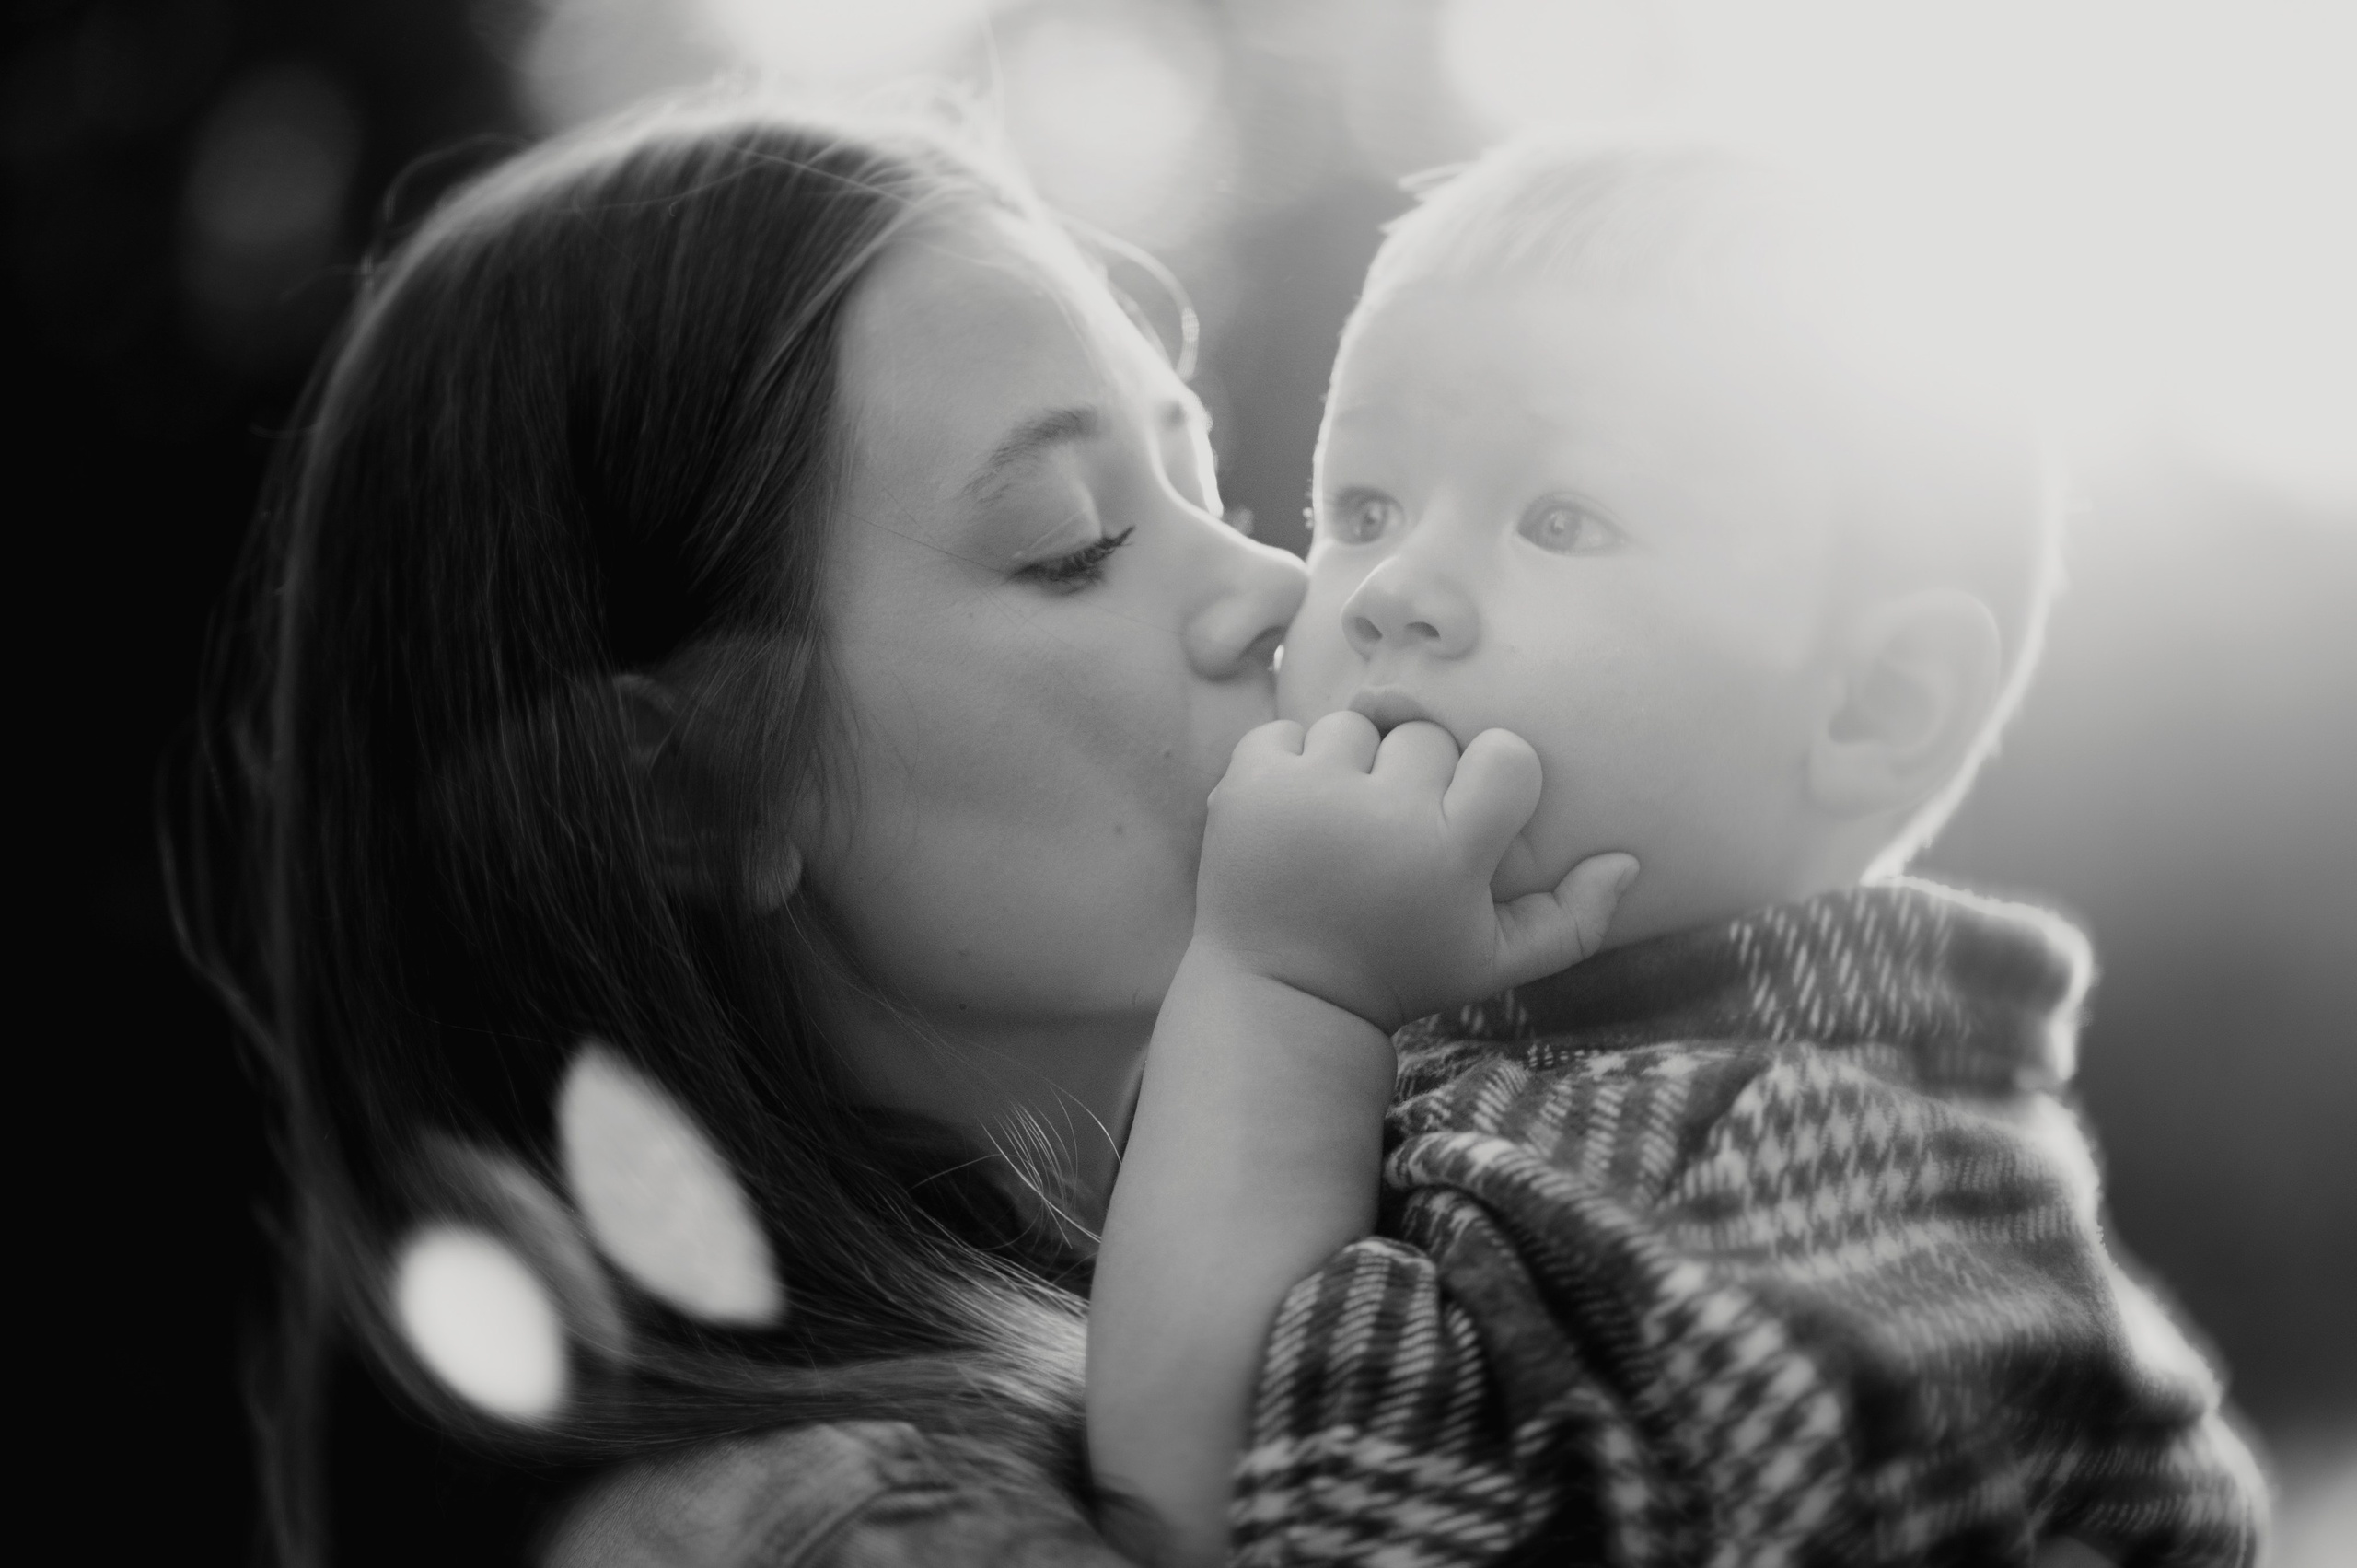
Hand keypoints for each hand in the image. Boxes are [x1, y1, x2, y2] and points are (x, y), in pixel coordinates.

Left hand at [1195, 711, 1637, 1030]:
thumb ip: (1573, 920)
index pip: (1506, 756)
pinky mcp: (1247, 785)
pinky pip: (1286, 732)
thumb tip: (1627, 860)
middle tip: (1393, 835)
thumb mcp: (1494, 962)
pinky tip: (1296, 819)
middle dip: (1414, 776)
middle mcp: (1381, 816)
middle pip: (1426, 736)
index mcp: (1448, 854)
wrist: (1280, 993)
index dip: (1491, 780)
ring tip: (1342, 825)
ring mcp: (1308, 795)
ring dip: (1352, 766)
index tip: (1465, 819)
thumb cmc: (1399, 969)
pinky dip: (1290, 766)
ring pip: (1356, 725)